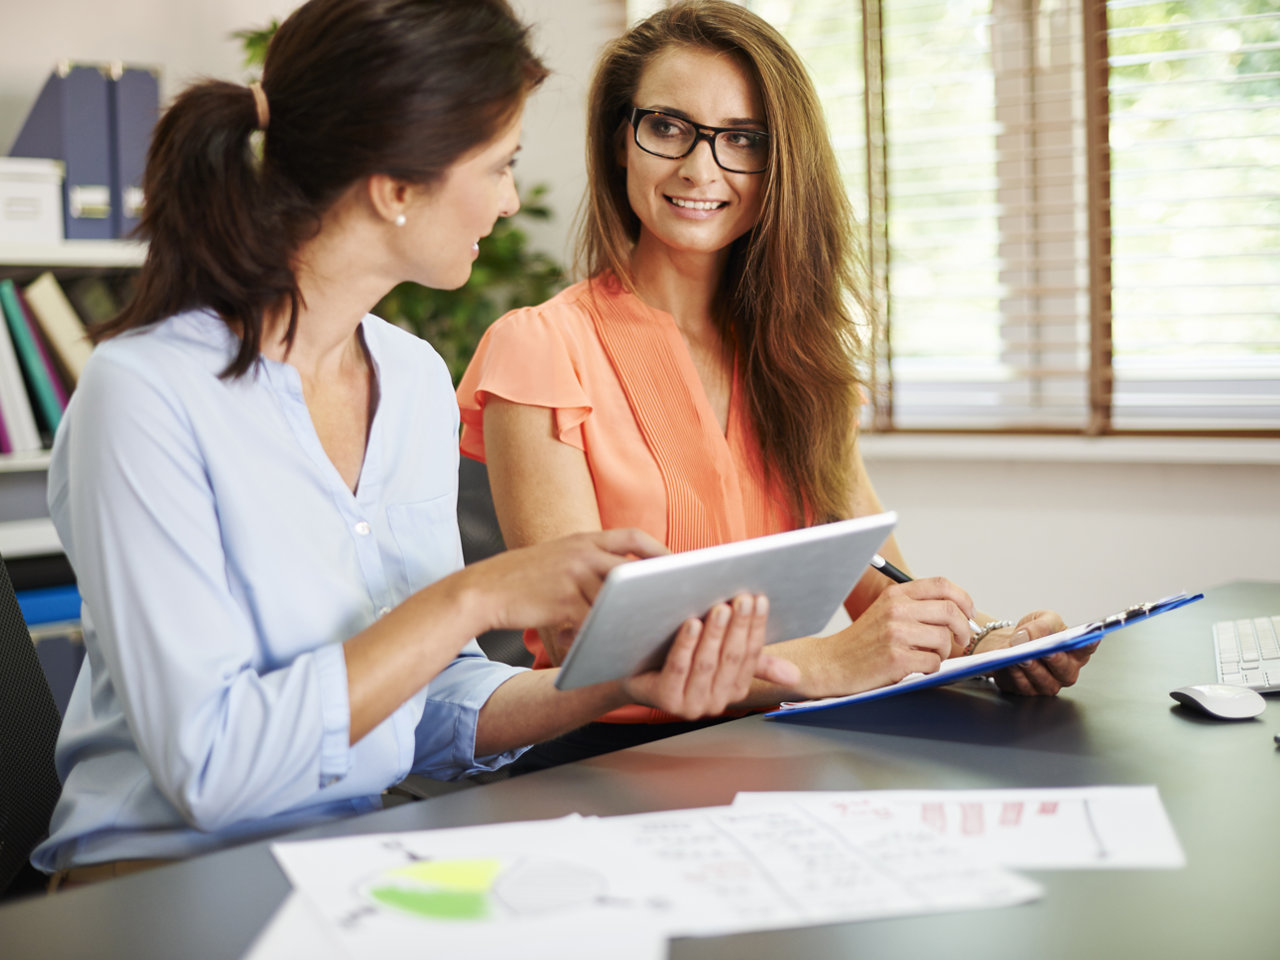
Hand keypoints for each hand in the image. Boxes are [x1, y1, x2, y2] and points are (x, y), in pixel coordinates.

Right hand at [461, 528, 667, 636]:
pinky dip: (606, 633)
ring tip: (651, 630)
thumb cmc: (522, 580)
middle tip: (676, 601)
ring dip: (632, 616)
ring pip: (615, 599)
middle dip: (656, 585)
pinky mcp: (563, 601)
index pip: (633, 536)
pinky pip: (594, 621)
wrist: (484, 590)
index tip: (677, 563)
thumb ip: (589, 562)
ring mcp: (572, 575)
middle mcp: (581, 552)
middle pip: (632, 568)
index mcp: (583, 538)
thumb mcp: (558, 558)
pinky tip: (615, 645)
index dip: (660, 549)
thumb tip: (623, 579)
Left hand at [621, 594, 800, 718]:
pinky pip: (678, 669)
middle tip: (742, 597)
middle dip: (738, 626)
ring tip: (720, 607)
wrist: (631, 671)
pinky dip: (687, 645)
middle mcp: (715, 702)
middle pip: (731, 659)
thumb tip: (795, 676)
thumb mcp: (719, 656)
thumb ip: (756, 662)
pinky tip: (692, 623)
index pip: (751, 655)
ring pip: (707, 664)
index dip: (756, 627)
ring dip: (716, 635)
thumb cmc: (678, 656)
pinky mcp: (665, 700)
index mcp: (734, 689)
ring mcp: (690, 704)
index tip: (759, 598)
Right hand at [817, 578, 976, 695]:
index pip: (942, 585)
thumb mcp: (885, 611)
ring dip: (943, 653)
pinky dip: (930, 669)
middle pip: (950, 611)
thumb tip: (958, 612)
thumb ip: (915, 606)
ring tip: (927, 656)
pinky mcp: (896, 658)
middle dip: (964, 629)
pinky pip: (933, 663)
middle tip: (962, 640)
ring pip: (944, 640)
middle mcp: (896, 609)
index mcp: (895, 594)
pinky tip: (914, 668)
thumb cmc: (862, 642)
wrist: (830, 663)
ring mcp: (896, 633)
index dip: (963, 599)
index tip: (969, 614)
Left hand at [978, 609, 1097, 695]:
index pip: (1086, 648)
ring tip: (1023, 657)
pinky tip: (1009, 664)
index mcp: (1076, 651)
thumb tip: (1025, 637)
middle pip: (1065, 670)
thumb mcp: (1041, 619)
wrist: (1012, 642)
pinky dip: (1016, 675)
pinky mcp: (1029, 690)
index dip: (1088, 645)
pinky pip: (1024, 686)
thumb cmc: (1034, 632)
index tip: (1085, 639)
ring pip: (1044, 681)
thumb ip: (1039, 625)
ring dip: (1033, 669)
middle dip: (1055, 660)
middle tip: (1046, 652)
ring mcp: (1049, 684)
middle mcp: (1066, 671)